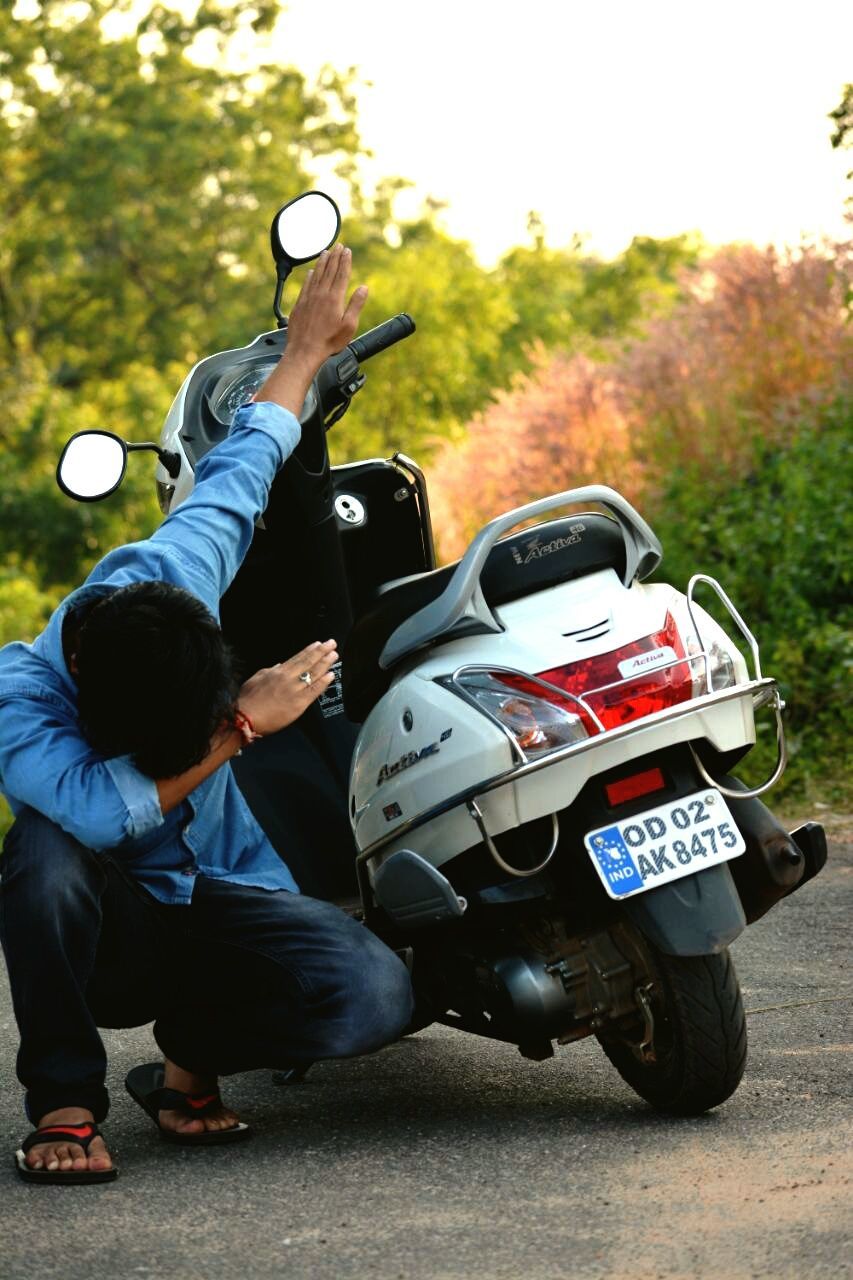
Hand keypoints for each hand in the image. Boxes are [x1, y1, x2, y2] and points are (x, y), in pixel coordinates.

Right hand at [236, 640, 338, 736]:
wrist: (246, 717)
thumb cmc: (248, 701)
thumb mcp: (256, 678)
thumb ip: (270, 671)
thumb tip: (279, 665)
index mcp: (277, 672)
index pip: (298, 658)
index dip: (310, 650)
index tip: (319, 644)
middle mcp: (288, 678)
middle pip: (309, 662)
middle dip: (322, 652)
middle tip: (332, 644)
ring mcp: (295, 690)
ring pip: (314, 674)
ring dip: (326, 663)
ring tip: (334, 656)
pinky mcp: (299, 704)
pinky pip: (314, 690)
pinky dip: (324, 682)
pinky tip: (331, 675)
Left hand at [285, 244, 367, 366]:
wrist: (304, 351)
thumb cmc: (328, 342)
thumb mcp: (348, 326)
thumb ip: (356, 305)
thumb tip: (363, 288)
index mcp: (334, 299)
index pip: (341, 274)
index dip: (345, 261)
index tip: (347, 251)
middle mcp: (320, 294)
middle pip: (329, 270)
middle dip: (335, 257)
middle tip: (338, 246)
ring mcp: (308, 298)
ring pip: (316, 274)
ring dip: (322, 262)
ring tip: (325, 252)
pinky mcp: (299, 304)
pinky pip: (305, 285)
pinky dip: (309, 276)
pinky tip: (310, 272)